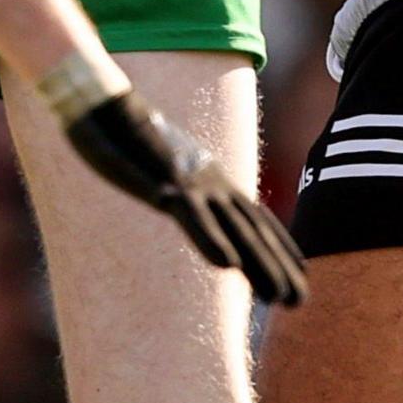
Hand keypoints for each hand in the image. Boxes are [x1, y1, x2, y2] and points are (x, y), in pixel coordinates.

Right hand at [65, 90, 310, 305]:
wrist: (101, 101)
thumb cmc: (123, 130)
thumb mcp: (159, 162)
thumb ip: (176, 182)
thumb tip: (177, 194)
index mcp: (210, 177)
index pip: (254, 215)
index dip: (279, 243)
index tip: (302, 270)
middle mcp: (210, 180)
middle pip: (253, 228)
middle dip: (279, 266)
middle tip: (300, 301)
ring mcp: (191, 181)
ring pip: (233, 228)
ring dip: (260, 264)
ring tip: (281, 298)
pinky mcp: (164, 181)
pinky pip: (192, 216)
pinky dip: (211, 240)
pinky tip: (228, 265)